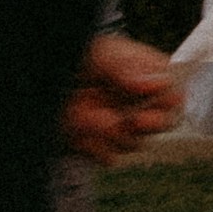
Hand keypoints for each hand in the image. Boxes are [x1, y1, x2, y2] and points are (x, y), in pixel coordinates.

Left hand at [63, 31, 185, 162]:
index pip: (173, 93)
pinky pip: (108, 156)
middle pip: (163, 123)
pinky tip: (80, 130)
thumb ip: (126, 69)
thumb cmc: (79, 56)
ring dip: (116, 135)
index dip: (169, 100)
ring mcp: (119, 125)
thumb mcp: (102, 55)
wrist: (39, 78)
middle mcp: (137, 103)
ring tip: (93, 118)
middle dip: (150, 124)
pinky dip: (94, 147)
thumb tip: (156, 83)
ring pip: (135, 143)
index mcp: (146, 78)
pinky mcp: (98, 144)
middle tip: (134, 120)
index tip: (157, 101)